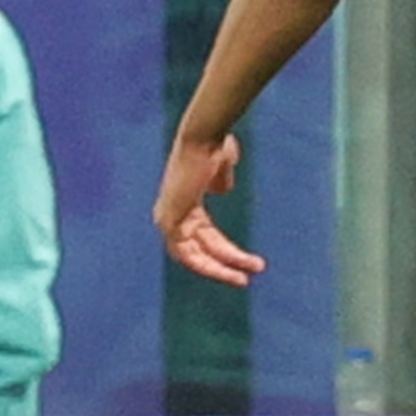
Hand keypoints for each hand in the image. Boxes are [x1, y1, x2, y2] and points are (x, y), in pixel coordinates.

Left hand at [157, 122, 265, 284]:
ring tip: (244, 278)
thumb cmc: (214, 144)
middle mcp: (171, 213)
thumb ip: (221, 180)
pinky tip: (231, 271)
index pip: (203, 237)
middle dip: (226, 264)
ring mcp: (167, 219)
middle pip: (199, 249)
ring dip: (220, 269)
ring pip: (194, 256)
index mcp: (183, 200)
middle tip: (248, 277)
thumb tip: (222, 191)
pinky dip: (209, 264)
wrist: (204, 137)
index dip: (224, 251)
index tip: (246, 262)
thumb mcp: (221, 166)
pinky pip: (187, 255)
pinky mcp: (168, 222)